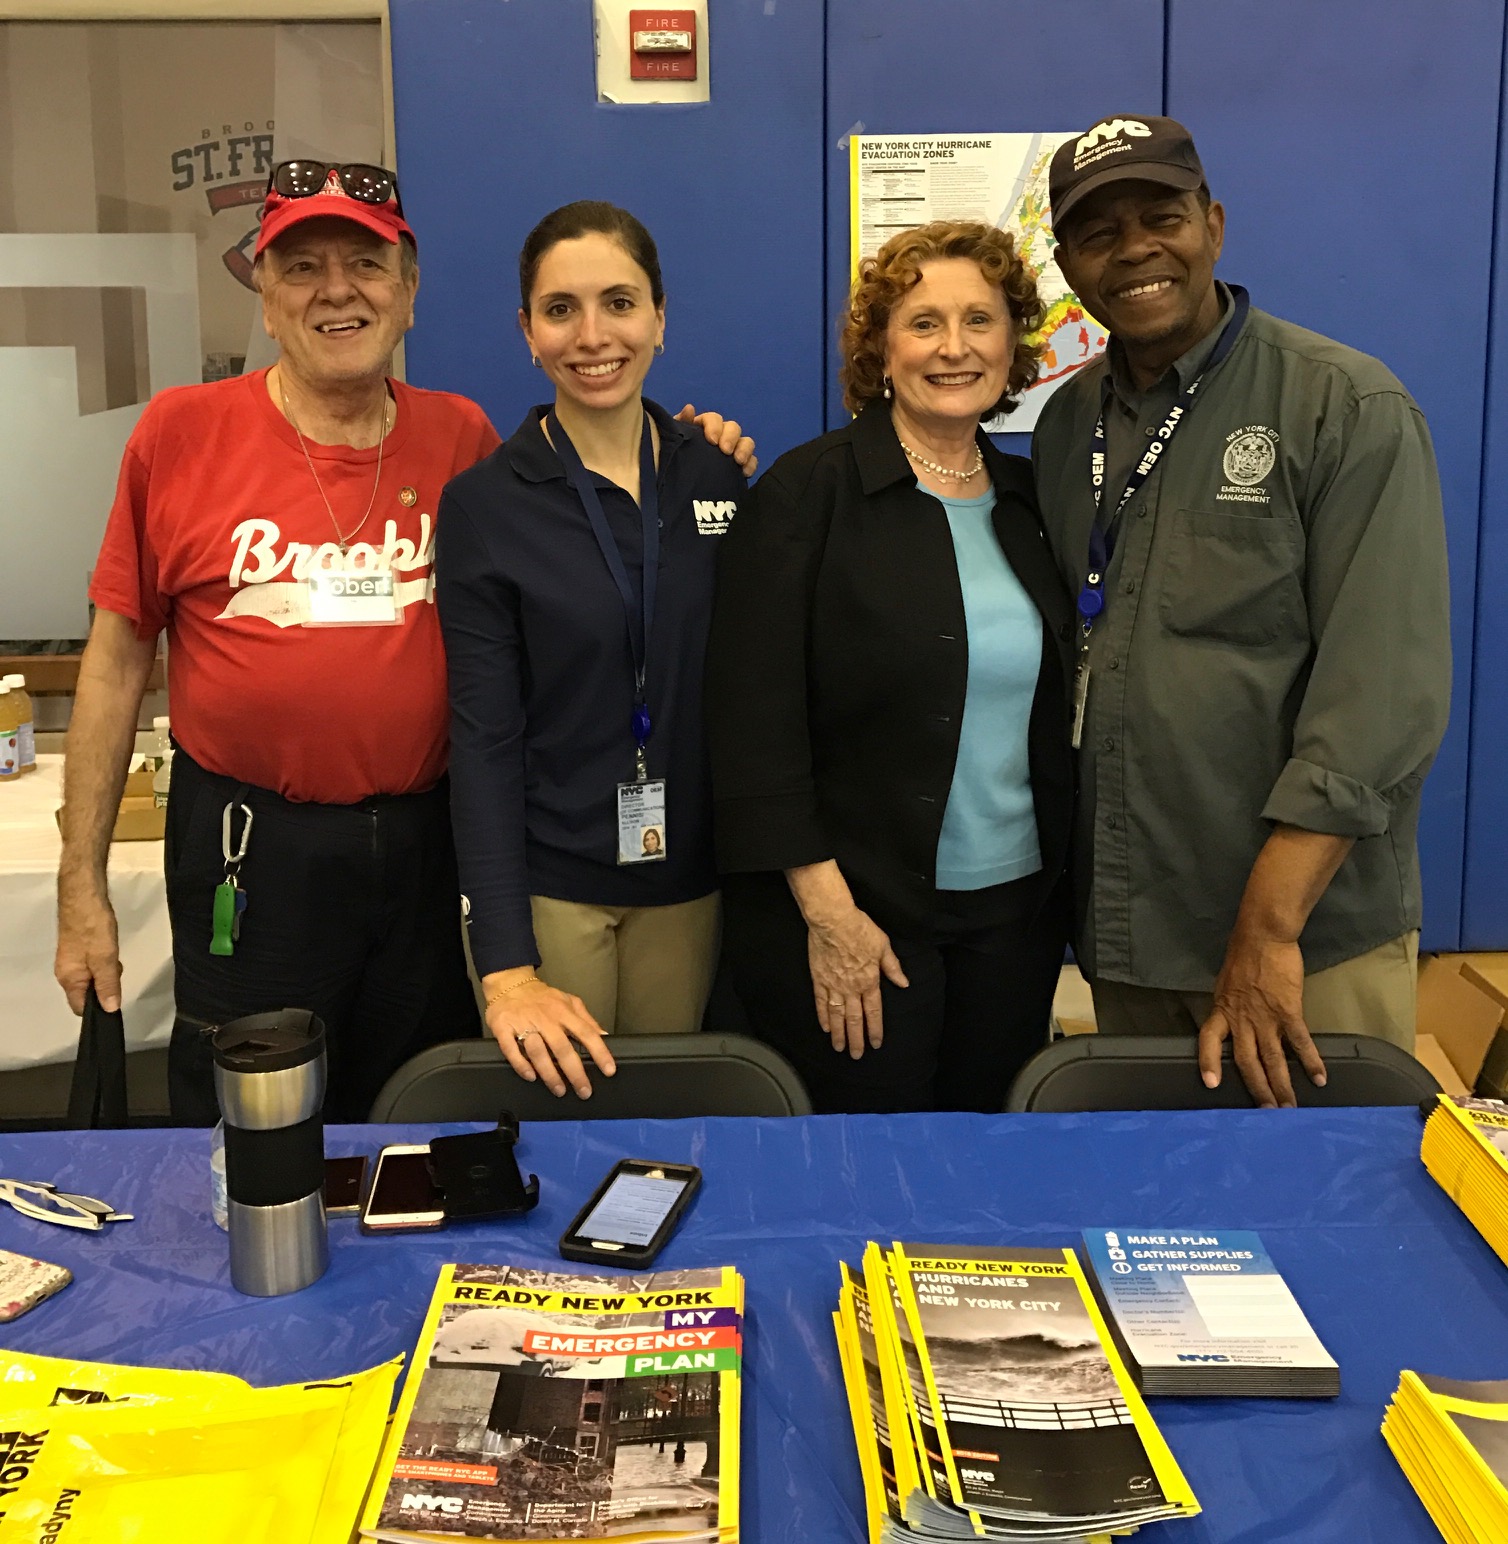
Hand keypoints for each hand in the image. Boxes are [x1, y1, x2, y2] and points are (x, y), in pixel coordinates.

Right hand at [55, 881, 121, 1014]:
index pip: (80, 1007)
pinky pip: (93, 963)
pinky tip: (111, 948)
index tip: (115, 999)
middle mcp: (66, 972)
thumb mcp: (105, 959)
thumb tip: (110, 1009)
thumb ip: (108, 985)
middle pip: (88, 993)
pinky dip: (105, 960)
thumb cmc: (92, 927)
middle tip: (116, 970)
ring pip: (93, 977)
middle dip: (106, 987)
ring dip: (107, 972)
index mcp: (68, 979)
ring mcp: (72, 959)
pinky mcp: (79, 947)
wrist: (84, 895)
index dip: (99, 1008)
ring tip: (114, 956)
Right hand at [483, 973, 615, 1097]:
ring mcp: (523, 1023)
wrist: (510, 983)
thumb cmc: (542, 997)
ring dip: (549, 1073)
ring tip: (560, 1090)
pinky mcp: (502, 1028)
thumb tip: (604, 1036)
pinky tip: (531, 1077)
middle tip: (584, 1091)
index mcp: (563, 1012)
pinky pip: (511, 1050)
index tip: (609, 1070)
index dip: (600, 1052)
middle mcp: (545, 1019)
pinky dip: (521, 1065)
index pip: (586, 1033)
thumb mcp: (569, 1001)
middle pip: (562, 1048)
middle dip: (575, 1072)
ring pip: (538, 1052)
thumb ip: (586, 1020)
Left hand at [676, 404, 757, 476]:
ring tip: (738, 462)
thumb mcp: (671, 441)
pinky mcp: (740, 467)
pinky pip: (752, 461)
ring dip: (744, 449)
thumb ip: (679, 425)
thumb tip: (690, 409)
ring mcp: (732, 450)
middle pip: (733, 427)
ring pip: (746, 441)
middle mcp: (721, 435)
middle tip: (725, 452)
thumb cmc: (673, 459)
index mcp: (704, 427)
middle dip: (731, 437)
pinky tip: (744, 473)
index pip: (713, 419)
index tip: (712, 441)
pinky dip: (751, 465)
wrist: (678, 487)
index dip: (714, 426)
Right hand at [806, 907, 908, 1057]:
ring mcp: (833, 985)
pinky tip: (826, 1027)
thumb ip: (892, 967)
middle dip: (856, 1039)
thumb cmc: (860, 929)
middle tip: (856, 1055)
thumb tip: (903, 983)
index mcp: (869, 980)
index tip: (876, 1043)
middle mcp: (851, 988)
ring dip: (839, 1033)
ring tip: (839, 1048)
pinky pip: (821, 1002)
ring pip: (837, 1015)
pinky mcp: (819, 979)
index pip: (874, 1011)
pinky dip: (823, 1016)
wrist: (833, 920)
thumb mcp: (883, 946)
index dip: (875, 1029)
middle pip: (855, 1019)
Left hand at [1197, 932, 1327, 1107]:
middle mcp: (1241, 1019)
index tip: (1211, 1084)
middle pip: (1246, 1061)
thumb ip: (1228, 1005)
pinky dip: (1310, 1062)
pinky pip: (1300, 1042)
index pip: (1207, 1041)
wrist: (1263, 936)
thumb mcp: (1226, 983)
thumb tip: (1231, 1019)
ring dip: (1282, 1085)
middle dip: (1257, 1088)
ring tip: (1290, 1106)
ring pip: (1272, 1059)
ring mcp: (1265, 1018)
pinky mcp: (1289, 1012)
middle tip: (1267, 1111)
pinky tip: (1319, 1078)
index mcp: (1222, 1010)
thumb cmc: (1243, 955)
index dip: (1208, 1063)